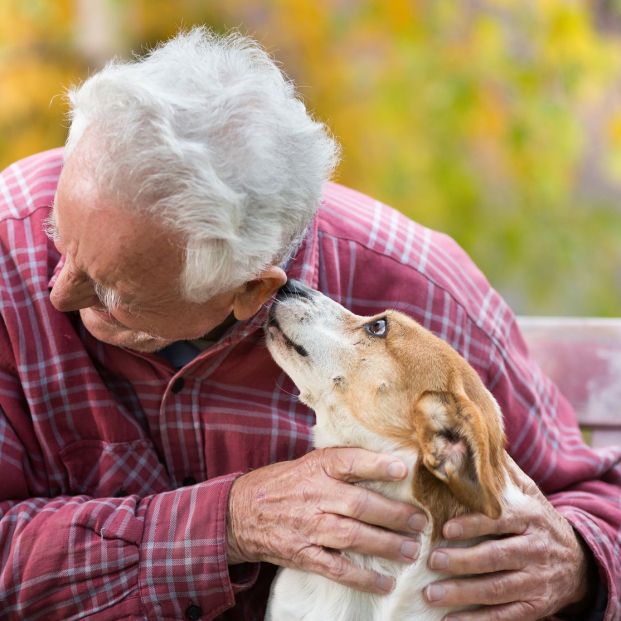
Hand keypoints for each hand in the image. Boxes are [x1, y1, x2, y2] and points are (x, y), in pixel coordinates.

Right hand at [226, 447, 426, 592]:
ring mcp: (307, 526)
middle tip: (420, 522)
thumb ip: (339, 464)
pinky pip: (336, 568)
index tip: (403, 470)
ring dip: (385, 546)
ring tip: (411, 551)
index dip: (377, 465)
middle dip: (393, 515)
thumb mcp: (307, 462)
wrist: (240, 512)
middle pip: (359, 505)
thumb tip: (386, 463)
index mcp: (316, 467)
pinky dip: (362, 578)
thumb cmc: (282, 483)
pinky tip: (385, 583)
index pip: (349, 462)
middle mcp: (313, 495)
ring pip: (352, 537)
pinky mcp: (302, 554)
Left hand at [424, 460, 592, 619]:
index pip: (499, 521)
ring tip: (432, 593)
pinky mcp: (535, 606)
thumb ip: (499, 470)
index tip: (446, 529)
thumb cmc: (536, 518)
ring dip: (462, 593)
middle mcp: (534, 549)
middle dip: (462, 561)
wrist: (576, 560)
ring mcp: (535, 580)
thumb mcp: (525, 490)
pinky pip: (505, 616)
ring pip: (497, 589)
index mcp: (528, 517)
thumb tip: (467, 438)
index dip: (473, 525)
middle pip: (496, 557)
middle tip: (431, 561)